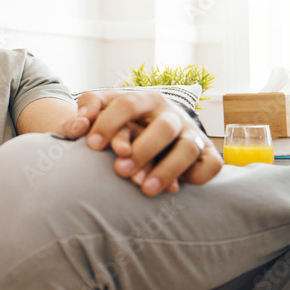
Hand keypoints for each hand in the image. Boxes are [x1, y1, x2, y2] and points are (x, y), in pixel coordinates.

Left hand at [64, 90, 221, 195]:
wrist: (152, 126)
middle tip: (120, 171)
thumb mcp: (104, 108)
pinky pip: (211, 165)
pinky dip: (198, 176)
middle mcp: (171, 114)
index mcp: (145, 99)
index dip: (109, 123)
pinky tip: (175, 189)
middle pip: (163, 127)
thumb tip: (78, 126)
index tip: (92, 145)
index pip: (128, 104)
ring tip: (144, 189)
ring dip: (166, 169)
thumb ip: (89, 109)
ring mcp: (191, 133)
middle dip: (142, 150)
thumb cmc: (122, 120)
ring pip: (188, 148)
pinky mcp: (206, 153)